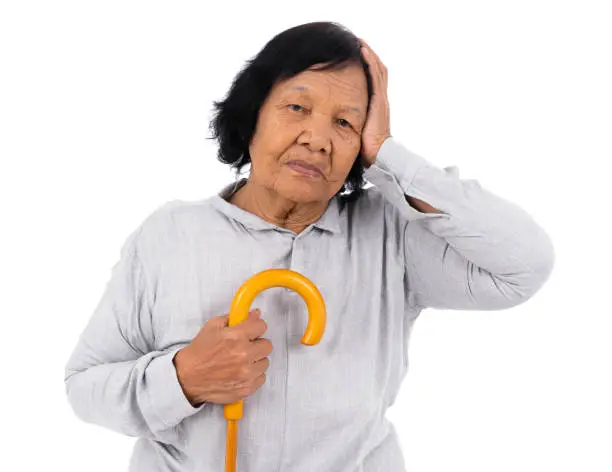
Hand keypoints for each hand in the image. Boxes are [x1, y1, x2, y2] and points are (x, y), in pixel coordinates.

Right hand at [174, 308, 272, 405]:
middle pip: (267, 345)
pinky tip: (241, 372)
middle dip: (257, 344)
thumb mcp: (213, 326)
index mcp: (236, 337)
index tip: (252, 330)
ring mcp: (246, 374)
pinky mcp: (246, 388)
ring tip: (241, 361)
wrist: (187, 377)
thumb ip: (235, 318)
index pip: (261, 326)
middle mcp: (243, 355)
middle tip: (245, 346)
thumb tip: (254, 314)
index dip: (255, 327)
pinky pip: (261, 378)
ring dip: (255, 361)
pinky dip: (253, 376)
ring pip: (264, 363)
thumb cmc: (199, 353)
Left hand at [358, 38, 390, 166]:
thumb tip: (333, 123)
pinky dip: (370, 62)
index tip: (357, 57)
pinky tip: (363, 51)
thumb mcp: (356, 133)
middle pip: (377, 72)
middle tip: (358, 44)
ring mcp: (381, 99)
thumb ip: (349, 124)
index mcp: (375, 107)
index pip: (373, 82)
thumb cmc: (366, 149)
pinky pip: (375, 76)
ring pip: (377, 70)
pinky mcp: (379, 100)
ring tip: (359, 42)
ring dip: (368, 55)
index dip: (367, 68)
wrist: (379, 155)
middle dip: (368, 57)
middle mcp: (380, 100)